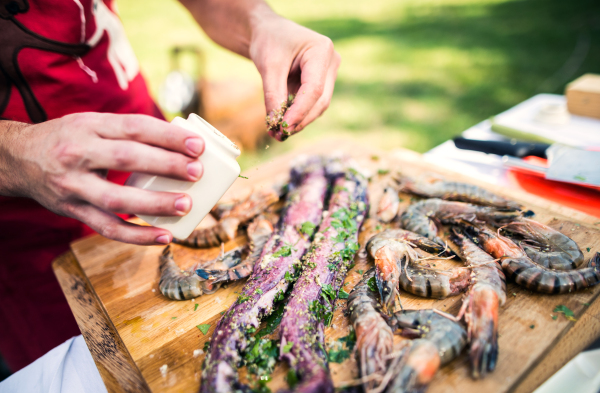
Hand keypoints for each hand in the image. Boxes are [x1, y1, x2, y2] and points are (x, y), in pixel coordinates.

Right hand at [1, 113, 204, 244]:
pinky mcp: (72, 210)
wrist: (17, 158)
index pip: (134, 127)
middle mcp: (78, 153)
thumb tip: (180, 144)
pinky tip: (164, 237)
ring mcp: (73, 185)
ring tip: (186, 205)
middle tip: (197, 172)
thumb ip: (129, 132)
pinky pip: (107, 228)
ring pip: (116, 198)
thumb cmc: (69, 139)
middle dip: (165, 165)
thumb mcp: (93, 124)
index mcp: (89, 125)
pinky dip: (137, 236)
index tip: (197, 145)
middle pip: (126, 158)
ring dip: (154, 204)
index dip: (167, 136)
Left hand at [249, 14, 340, 140]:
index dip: (300, 110)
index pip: (314, 89)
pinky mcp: (321, 83)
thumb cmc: (269, 41)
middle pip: (320, 100)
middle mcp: (331, 63)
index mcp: (322, 51)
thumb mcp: (268, 65)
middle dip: (300, 120)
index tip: (283, 126)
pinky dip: (297, 115)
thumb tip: (276, 123)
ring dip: (299, 121)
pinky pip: (311, 104)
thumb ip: (273, 94)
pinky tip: (281, 124)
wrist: (269, 31)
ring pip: (318, 106)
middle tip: (280, 135)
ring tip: (277, 133)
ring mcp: (328, 74)